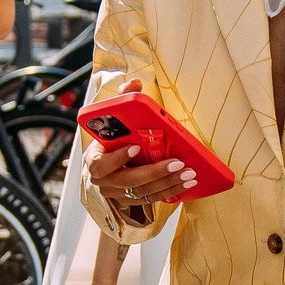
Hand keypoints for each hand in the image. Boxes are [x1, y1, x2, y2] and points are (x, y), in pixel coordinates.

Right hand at [84, 81, 195, 210]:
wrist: (106, 167)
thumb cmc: (111, 141)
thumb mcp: (111, 121)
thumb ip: (120, 100)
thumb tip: (134, 83)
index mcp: (94, 160)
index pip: (101, 164)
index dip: (117, 158)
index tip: (135, 147)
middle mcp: (104, 182)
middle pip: (129, 181)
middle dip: (155, 172)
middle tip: (178, 163)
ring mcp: (118, 194)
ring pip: (144, 192)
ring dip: (169, 183)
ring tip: (189, 174)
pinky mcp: (132, 201)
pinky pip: (152, 199)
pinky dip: (171, 191)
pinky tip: (186, 183)